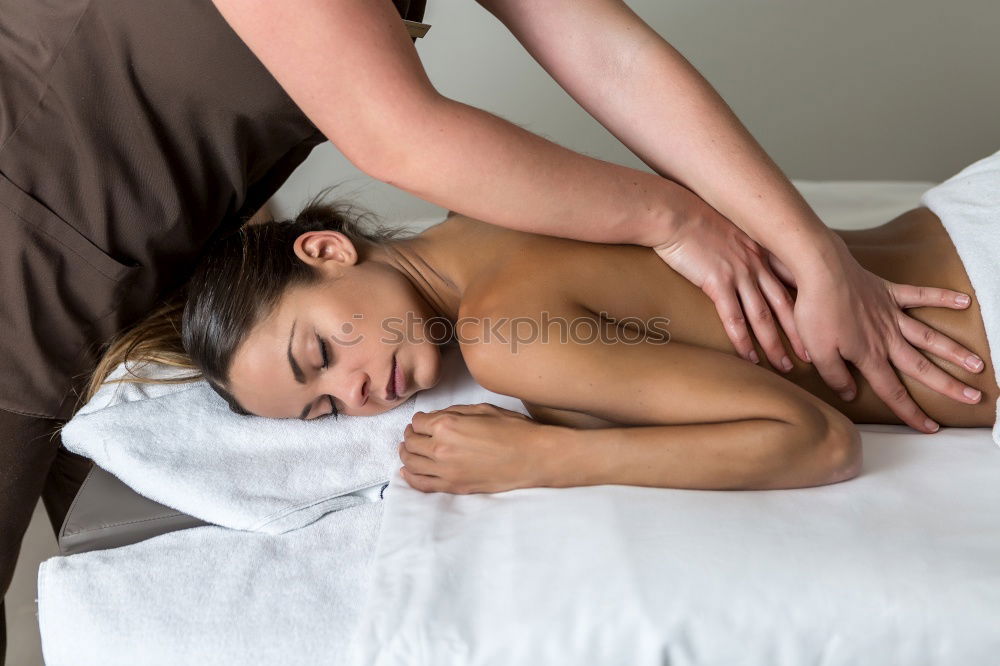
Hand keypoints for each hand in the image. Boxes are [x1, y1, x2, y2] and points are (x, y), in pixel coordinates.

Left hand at [398, 403, 546, 493]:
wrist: (532, 457)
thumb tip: (435, 418)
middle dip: (410, 435)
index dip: (420, 420)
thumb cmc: (513, 430)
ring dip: (406, 454)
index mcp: (447, 425)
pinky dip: (410, 477)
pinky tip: (407, 471)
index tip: (423, 421)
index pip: (418, 422)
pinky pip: (421, 484)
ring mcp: (446, 471)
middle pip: (411, 442)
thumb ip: (454, 412)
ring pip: (411, 463)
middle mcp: (441, 449)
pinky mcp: (453, 486)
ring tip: (408, 449)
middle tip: (414, 433)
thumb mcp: (482, 409)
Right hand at [653, 209, 807, 370]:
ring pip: (763, 316)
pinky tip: (749, 357)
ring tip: (783, 366)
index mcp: (759, 253)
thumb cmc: (692, 220)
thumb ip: (738, 248)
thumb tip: (738, 262)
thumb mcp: (726, 231)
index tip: (815, 327)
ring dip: (774, 344)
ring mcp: (739, 274)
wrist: (674, 214)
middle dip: (799, 333)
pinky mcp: (718, 282)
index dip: (804, 308)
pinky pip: (734, 317)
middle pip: (783, 305)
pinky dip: (743, 340)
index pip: (789, 285)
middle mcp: (755, 264)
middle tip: (811, 357)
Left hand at [793, 236, 984, 432]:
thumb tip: (850, 395)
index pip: (892, 391)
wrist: (820, 270)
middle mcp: (886, 338)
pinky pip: (921, 295)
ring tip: (978, 365)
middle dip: (949, 386)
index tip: (930, 428)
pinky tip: (965, 302)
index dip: (910, 412)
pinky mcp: (889, 292)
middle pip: (921, 368)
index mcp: (868, 356)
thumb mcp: (818, 352)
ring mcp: (891, 314)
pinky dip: (943, 298)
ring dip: (954, 352)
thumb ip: (835, 376)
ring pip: (929, 337)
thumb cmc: (816, 311)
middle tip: (975, 398)